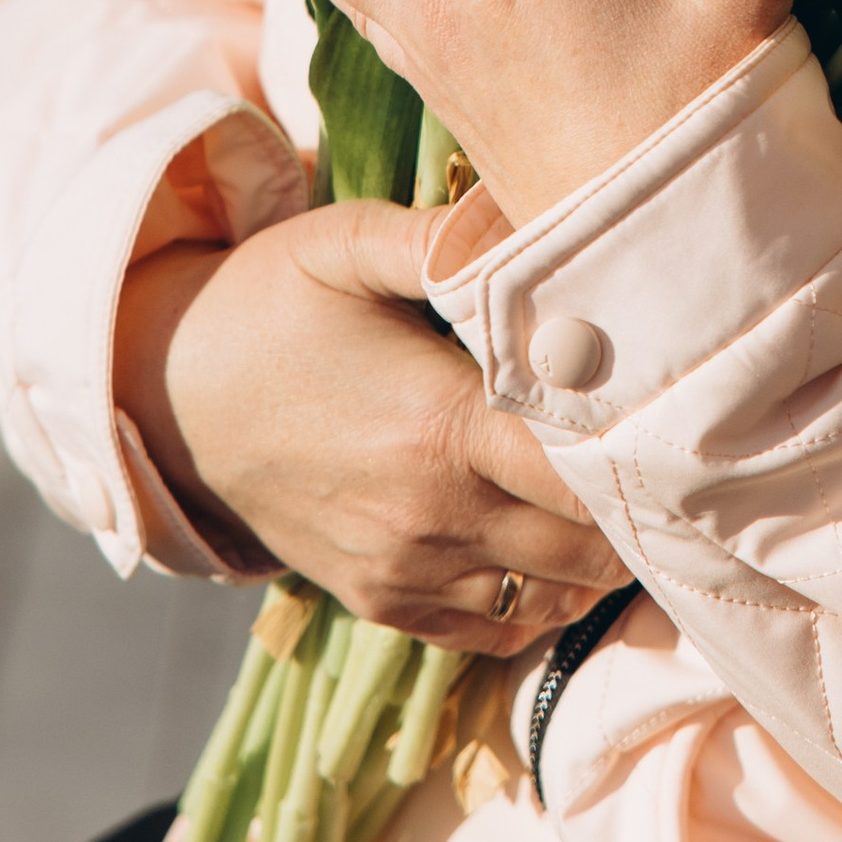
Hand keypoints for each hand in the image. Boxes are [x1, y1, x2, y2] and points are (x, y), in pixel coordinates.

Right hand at [114, 202, 624, 648]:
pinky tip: (553, 539)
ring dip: (595, 555)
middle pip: (585, 545)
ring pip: (550, 596)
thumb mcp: (347, 242)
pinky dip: (540, 599)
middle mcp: (431, 516)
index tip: (671, 405)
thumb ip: (447, 236)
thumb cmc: (271, 302)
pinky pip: (494, 630)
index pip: (584, 471)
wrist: (170, 395)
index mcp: (440, 427)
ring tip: (614, 487)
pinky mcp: (382, 600)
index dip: (640, 446)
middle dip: (631, 504)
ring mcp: (404, 570)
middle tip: (659, 444)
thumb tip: (534, 211)